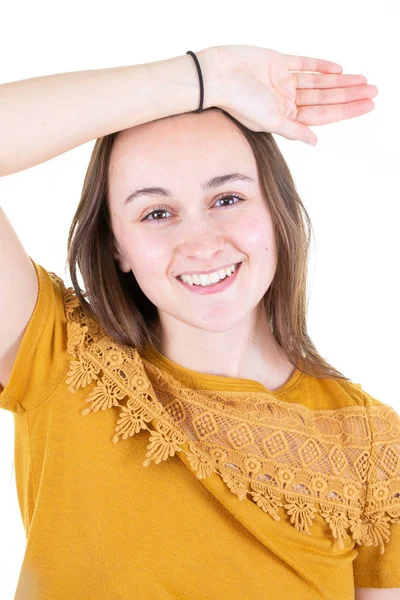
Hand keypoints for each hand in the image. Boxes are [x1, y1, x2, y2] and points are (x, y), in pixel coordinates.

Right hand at [201, 44, 377, 145]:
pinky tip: (338, 68)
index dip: (345, 110)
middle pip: (324, 97)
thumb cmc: (239, 102)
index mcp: (284, 116)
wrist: (218, 76)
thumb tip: (314, 142)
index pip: (322, 114)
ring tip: (363, 80)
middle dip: (349, 95)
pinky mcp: (277, 61)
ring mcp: (282, 80)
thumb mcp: (269, 121)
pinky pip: (304, 63)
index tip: (366, 107)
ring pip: (318, 81)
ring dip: (340, 81)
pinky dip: (320, 65)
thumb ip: (293, 130)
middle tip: (374, 91)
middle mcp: (285, 99)